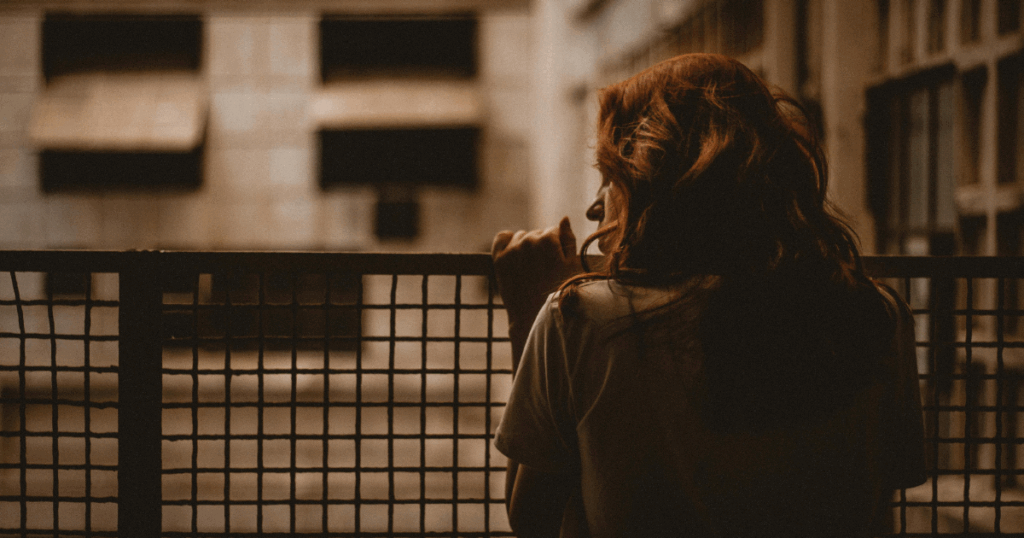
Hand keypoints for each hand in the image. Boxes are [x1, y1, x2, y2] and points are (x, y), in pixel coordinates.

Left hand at [492, 217, 582, 364]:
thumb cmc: (559, 292)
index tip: (557, 262)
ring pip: (521, 236)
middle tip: (544, 268)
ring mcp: (512, 249)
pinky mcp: (499, 258)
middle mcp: (528, 240)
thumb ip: (569, 239)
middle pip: (537, 234)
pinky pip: (502, 237)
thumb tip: (564, 218)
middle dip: (542, 246)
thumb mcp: (573, 266)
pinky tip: (515, 254)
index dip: (558, 247)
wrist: (533, 316)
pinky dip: (508, 241)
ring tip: (531, 267)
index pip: (554, 231)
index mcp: (548, 239)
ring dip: (526, 245)